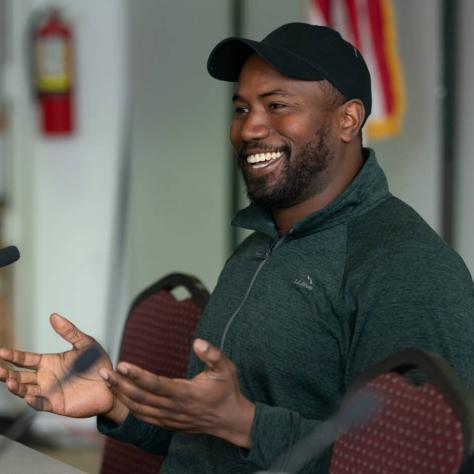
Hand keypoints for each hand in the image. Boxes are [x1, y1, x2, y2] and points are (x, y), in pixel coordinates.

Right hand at [0, 314, 127, 421]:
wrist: (112, 383)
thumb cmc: (98, 363)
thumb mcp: (85, 343)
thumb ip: (69, 331)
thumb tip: (53, 316)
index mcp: (49, 362)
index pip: (25, 359)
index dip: (13, 356)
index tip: (1, 352)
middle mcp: (46, 377)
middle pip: (20, 377)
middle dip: (7, 374)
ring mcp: (50, 392)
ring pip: (26, 391)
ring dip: (16, 387)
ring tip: (9, 381)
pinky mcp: (58, 405)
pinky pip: (42, 404)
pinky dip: (34, 401)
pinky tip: (27, 396)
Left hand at [100, 339, 254, 447]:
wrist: (230, 420)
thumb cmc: (227, 391)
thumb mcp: (226, 368)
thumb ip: (213, 354)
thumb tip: (198, 342)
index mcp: (186, 393)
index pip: (156, 384)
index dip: (138, 375)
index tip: (122, 364)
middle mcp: (174, 408)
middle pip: (141, 397)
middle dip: (120, 384)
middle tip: (104, 371)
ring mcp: (170, 418)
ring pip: (139, 409)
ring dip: (121, 395)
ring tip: (107, 381)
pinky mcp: (168, 424)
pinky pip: (144, 417)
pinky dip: (129, 407)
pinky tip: (121, 397)